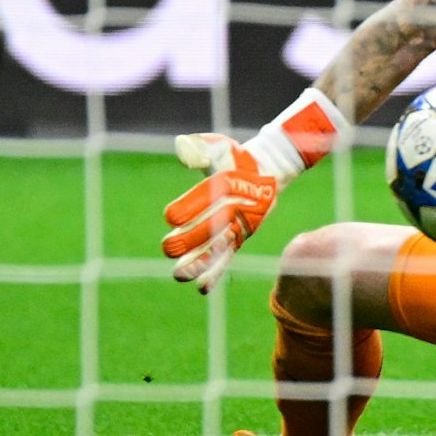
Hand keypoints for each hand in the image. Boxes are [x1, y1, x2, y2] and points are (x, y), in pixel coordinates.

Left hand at [161, 133, 282, 293]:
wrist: (268, 170)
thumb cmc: (236, 157)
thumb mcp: (219, 146)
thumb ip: (198, 148)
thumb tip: (181, 148)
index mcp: (229, 184)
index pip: (207, 198)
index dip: (188, 208)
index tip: (169, 216)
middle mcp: (236, 208)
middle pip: (212, 227)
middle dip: (189, 240)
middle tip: (167, 247)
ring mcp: (240, 225)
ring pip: (219, 248)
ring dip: (199, 263)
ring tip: (178, 275)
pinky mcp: (240, 238)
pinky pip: (228, 257)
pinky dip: (216, 273)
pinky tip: (201, 289)